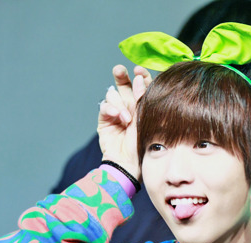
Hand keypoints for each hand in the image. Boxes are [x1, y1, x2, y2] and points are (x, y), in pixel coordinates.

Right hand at [97, 64, 151, 180]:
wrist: (130, 164)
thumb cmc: (143, 145)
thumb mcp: (146, 119)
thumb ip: (142, 98)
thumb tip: (138, 77)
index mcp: (143, 105)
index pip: (141, 84)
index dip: (140, 75)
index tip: (139, 71)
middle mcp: (130, 106)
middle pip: (124, 84)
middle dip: (121, 76)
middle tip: (119, 71)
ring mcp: (116, 112)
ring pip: (113, 94)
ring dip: (120, 103)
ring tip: (127, 119)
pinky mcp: (105, 120)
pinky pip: (105, 106)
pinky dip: (110, 109)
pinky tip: (118, 117)